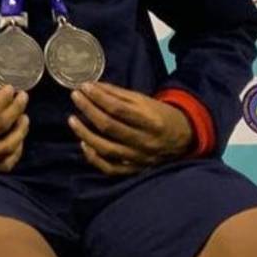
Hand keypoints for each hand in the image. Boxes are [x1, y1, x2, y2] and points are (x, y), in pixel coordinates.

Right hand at [0, 88, 28, 170]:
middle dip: (16, 109)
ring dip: (20, 131)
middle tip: (23, 98)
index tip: (12, 89)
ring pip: (7, 146)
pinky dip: (16, 151)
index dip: (4, 98)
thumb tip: (0, 93)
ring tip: (24, 118)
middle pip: (0, 126)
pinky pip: (4, 164)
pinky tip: (18, 140)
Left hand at [68, 82, 193, 174]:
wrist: (184, 137)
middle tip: (75, 97)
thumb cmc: (159, 114)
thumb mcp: (143, 100)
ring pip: (107, 149)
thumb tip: (91, 86)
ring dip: (85, 134)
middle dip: (88, 110)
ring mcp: (139, 158)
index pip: (118, 109)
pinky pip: (110, 168)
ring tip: (72, 120)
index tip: (83, 87)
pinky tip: (84, 144)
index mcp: (150, 120)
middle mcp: (145, 141)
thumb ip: (117, 94)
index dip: (98, 97)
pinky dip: (94, 158)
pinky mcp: (135, 170)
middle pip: (109, 127)